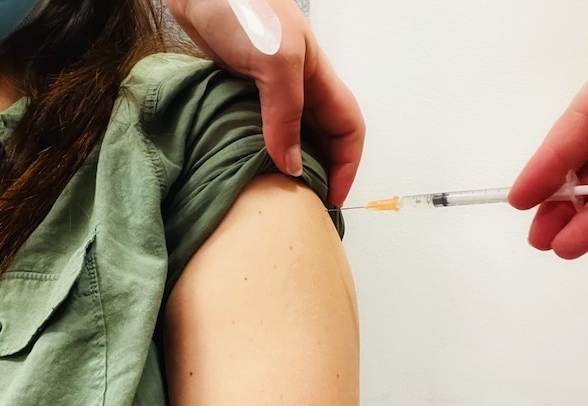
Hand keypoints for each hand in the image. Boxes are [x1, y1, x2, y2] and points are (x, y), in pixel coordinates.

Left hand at [166, 0, 364, 205]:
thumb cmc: (245, 8)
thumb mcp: (276, 63)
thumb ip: (286, 115)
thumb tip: (290, 164)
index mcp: (318, 79)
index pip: (349, 130)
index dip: (347, 165)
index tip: (333, 198)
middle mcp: (298, 87)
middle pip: (321, 138)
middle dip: (318, 171)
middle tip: (302, 205)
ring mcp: (267, 88)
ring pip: (287, 135)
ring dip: (285, 163)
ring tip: (274, 193)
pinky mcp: (239, 88)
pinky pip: (256, 126)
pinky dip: (255, 147)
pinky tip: (243, 163)